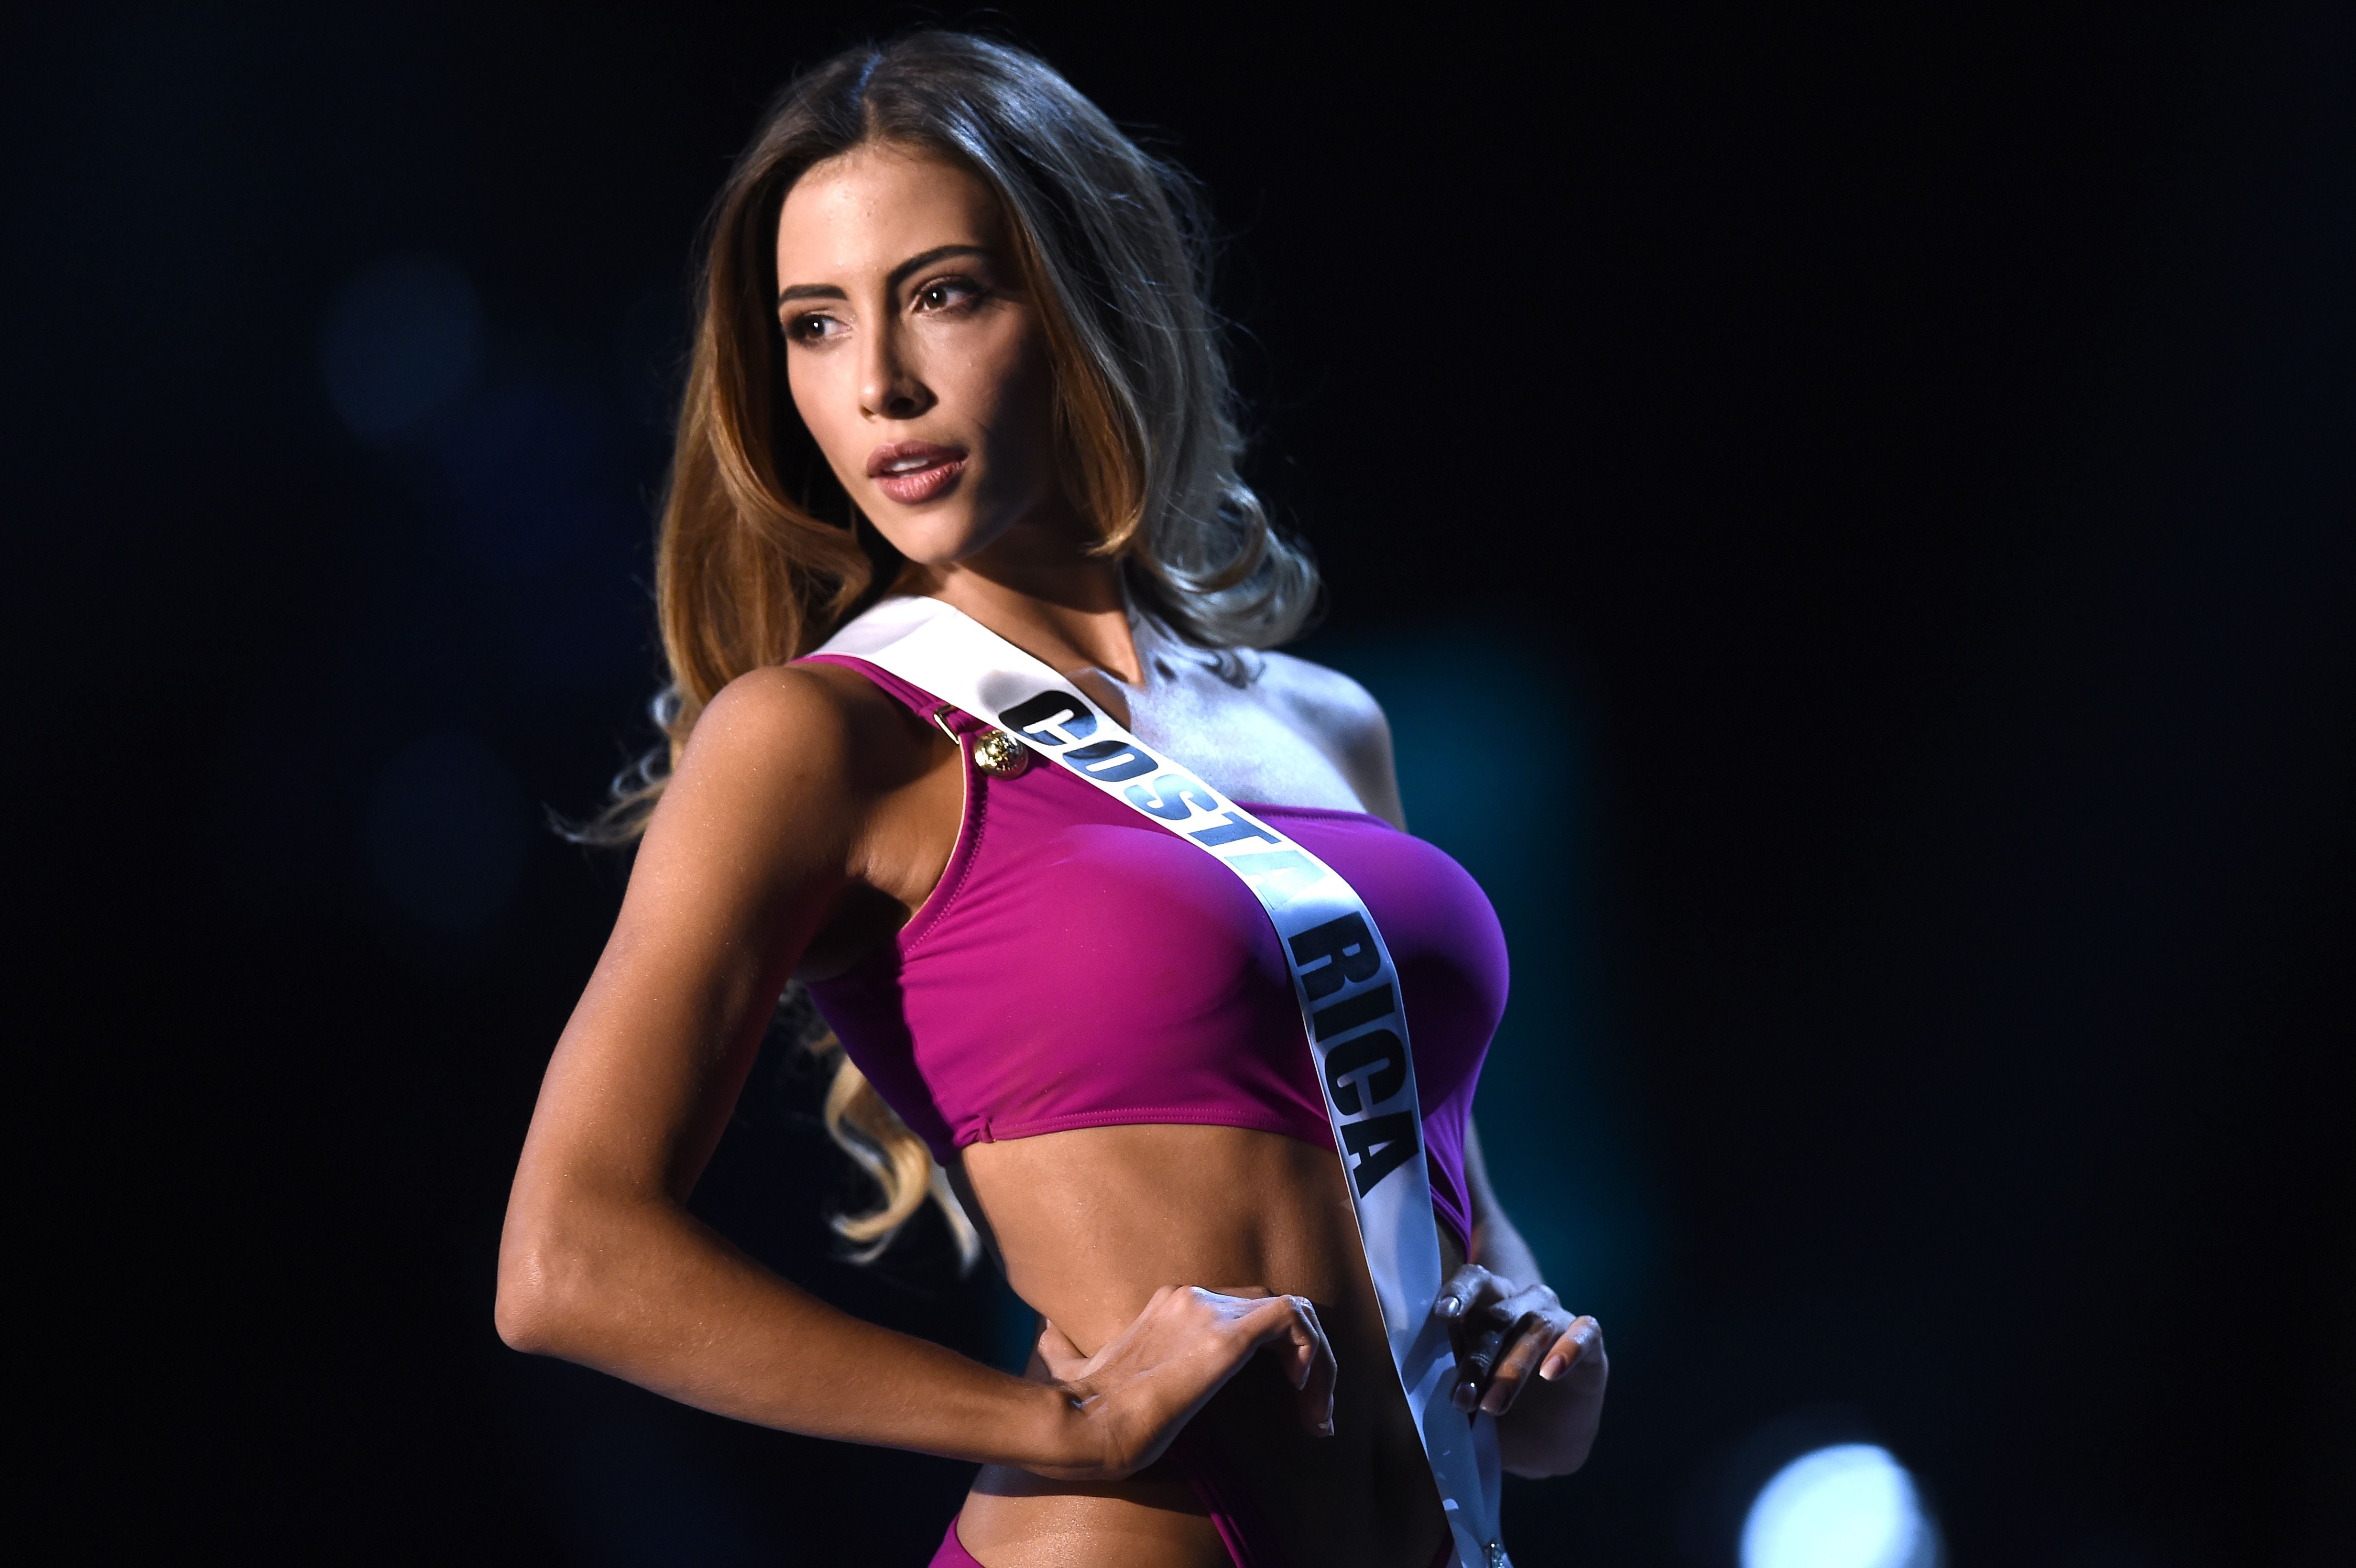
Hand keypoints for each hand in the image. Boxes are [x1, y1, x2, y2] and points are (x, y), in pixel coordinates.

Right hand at [1031, 1286, 1336, 1479]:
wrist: (1085, 1424)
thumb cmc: (1083, 1410)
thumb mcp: (1075, 1368)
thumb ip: (1069, 1348)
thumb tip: (1047, 1334)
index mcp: (1167, 1303)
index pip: (1239, 1305)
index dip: (1273, 1348)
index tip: (1285, 1397)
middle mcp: (1191, 1296)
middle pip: (1272, 1306)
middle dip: (1304, 1356)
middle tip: (1312, 1410)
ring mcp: (1208, 1312)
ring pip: (1293, 1312)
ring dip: (1317, 1363)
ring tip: (1317, 1414)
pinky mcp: (1226, 1338)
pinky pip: (1295, 1320)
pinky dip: (1314, 1354)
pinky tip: (1306, 1396)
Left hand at [1431, 1264, 1605, 1476]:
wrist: (1545, 1442)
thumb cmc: (1494, 1409)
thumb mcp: (1467, 1401)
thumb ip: (1446, 1389)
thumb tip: (1409, 1404)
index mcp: (1488, 1306)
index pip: (1474, 1281)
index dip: (1459, 1292)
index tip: (1443, 1314)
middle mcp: (1523, 1304)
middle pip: (1499, 1314)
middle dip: (1478, 1358)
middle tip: (1461, 1399)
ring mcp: (1558, 1319)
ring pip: (1535, 1328)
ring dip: (1513, 1368)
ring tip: (1493, 1405)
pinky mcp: (1591, 1343)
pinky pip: (1584, 1333)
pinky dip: (1568, 1348)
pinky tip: (1551, 1372)